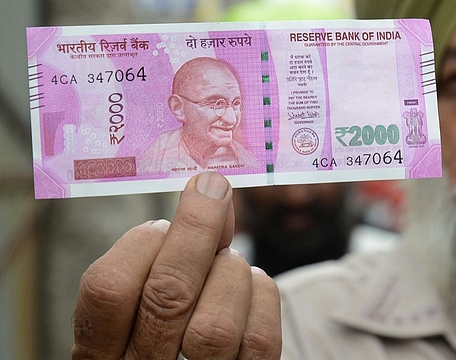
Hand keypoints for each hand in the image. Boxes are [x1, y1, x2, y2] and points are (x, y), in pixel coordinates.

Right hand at [72, 172, 281, 359]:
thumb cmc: (164, 333)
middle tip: (214, 187)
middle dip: (196, 229)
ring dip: (229, 271)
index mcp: (103, 352)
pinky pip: (259, 337)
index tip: (161, 221)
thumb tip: (209, 194)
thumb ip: (165, 256)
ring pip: (217, 323)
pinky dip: (259, 295)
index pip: (106, 289)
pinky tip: (248, 288)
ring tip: (225, 263)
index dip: (139, 244)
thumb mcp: (140, 304)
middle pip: (169, 296)